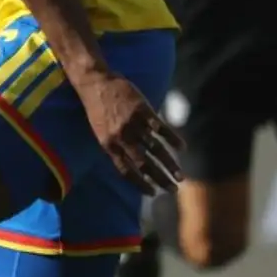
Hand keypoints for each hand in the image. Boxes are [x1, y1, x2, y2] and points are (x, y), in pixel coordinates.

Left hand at [73, 72, 182, 194]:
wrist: (94, 82)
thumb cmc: (96, 108)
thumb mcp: (99, 131)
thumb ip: (114, 147)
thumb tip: (130, 164)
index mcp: (108, 145)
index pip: (126, 171)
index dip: (140, 183)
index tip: (153, 193)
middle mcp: (121, 137)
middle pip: (143, 164)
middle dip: (160, 179)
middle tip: (173, 190)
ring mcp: (132, 123)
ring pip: (154, 149)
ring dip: (169, 164)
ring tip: (180, 176)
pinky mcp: (142, 110)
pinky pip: (160, 127)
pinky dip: (172, 138)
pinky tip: (182, 147)